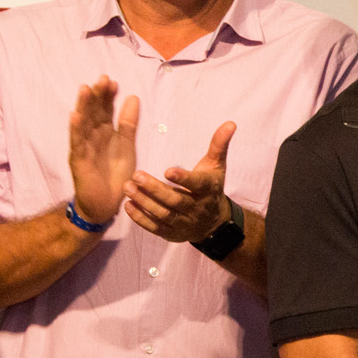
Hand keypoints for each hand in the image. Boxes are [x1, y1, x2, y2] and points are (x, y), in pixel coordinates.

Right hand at [67, 76, 138, 223]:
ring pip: (83, 124)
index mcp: (104, 133)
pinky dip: (76, 130)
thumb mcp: (126, 146)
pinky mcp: (79, 161)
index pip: (105, 110)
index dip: (108, 96)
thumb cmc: (114, 175)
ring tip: (85, 89)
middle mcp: (91, 138)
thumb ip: (129, 124)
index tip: (114, 82)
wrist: (106, 204)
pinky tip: (75, 116)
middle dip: (97, 96)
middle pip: (93, 113)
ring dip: (83, 107)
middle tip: (103, 79)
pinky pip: (77, 143)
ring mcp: (83, 148)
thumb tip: (133, 97)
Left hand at [123, 121, 236, 242]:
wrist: (214, 222)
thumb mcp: (216, 166)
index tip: (168, 170)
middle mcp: (198, 208)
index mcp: (208, 189)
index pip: (197, 184)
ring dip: (144, 202)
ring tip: (128, 187)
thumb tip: (230, 123)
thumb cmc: (211, 187)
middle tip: (136, 176)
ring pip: (163, 214)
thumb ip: (219, 145)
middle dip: (155, 189)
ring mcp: (185, 223)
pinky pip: (156, 227)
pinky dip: (141, 218)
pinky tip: (128, 205)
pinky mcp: (173, 234)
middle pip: (175, 200)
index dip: (184, 179)